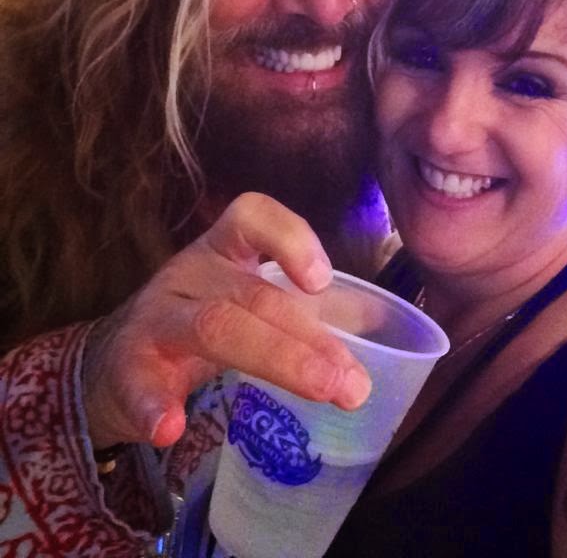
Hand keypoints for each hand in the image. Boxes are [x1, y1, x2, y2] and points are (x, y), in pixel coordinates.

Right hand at [82, 192, 371, 448]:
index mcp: (222, 252)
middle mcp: (189, 273)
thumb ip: (303, 311)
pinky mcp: (125, 368)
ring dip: (275, 357)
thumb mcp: (245, 302)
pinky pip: (137, 382)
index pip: (252, 216)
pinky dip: (153, 404)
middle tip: (352, 382)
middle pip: (250, 293)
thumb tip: (378, 329)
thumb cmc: (200, 323)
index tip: (323, 279)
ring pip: (214, 326)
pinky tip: (170, 427)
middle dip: (309, 335)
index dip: (290, 237)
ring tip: (321, 389)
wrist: (111, 363)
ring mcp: (155, 317)